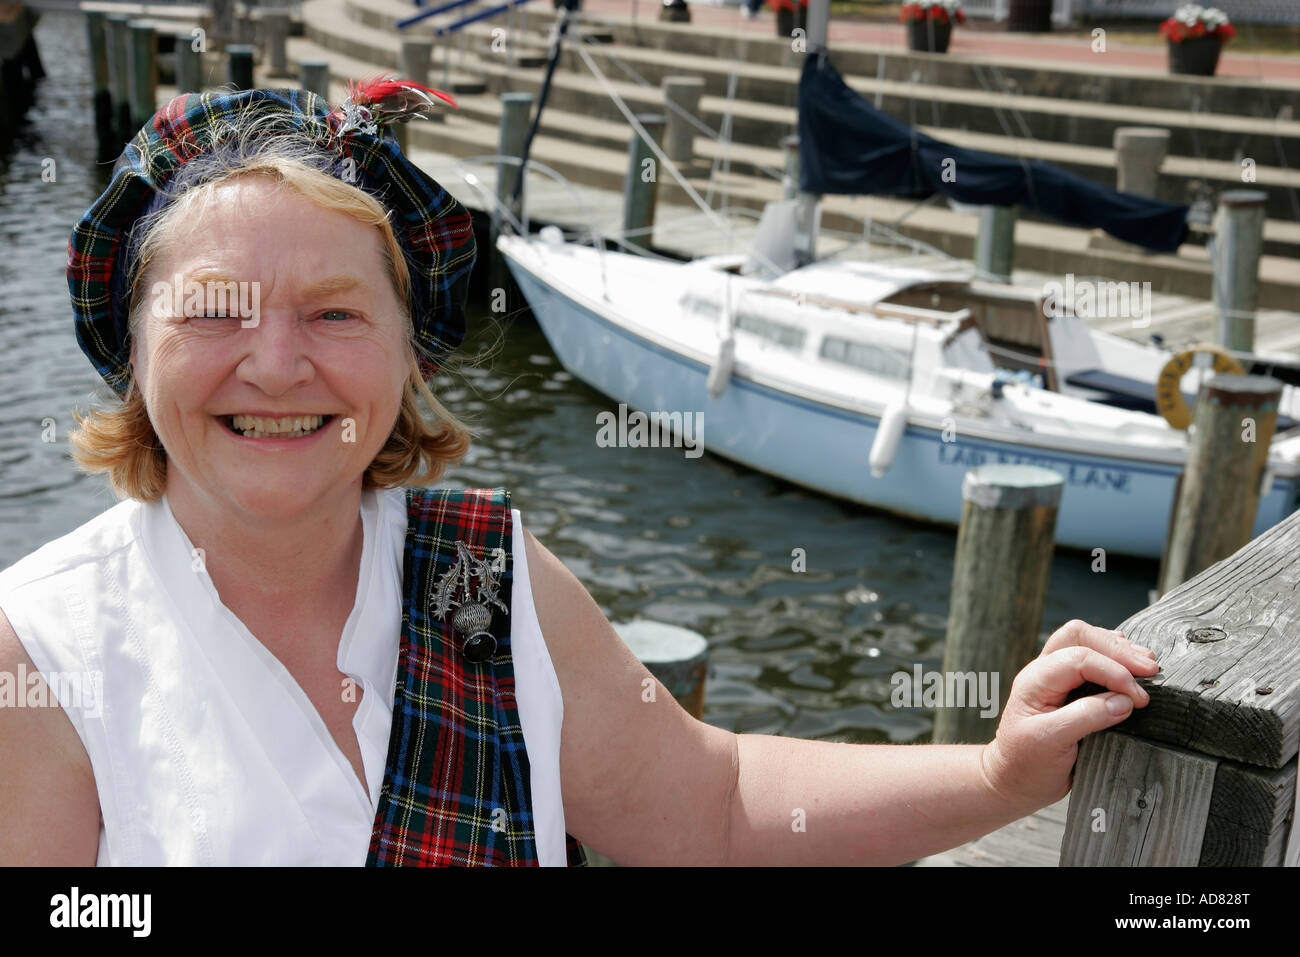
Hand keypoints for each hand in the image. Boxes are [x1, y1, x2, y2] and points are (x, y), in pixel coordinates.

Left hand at [979, 619, 1157, 814]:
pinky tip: (1130, 666)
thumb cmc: (1026, 764)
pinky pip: (1091, 658)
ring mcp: (1056, 677)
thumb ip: (1086, 717)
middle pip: (1080, 636)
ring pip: (1086, 641)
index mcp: (1036, 681)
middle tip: (1150, 669)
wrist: (1013, 781)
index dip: (1114, 672)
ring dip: (1118, 649)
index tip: (1139, 697)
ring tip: (1147, 664)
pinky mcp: (1069, 688)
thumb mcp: (1050, 742)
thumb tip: (1124, 701)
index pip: (1079, 658)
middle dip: (1117, 649)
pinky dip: (1114, 659)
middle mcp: (1044, 672)